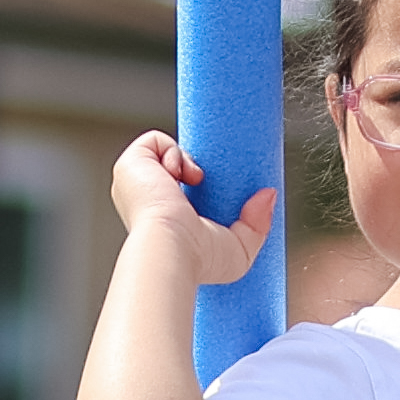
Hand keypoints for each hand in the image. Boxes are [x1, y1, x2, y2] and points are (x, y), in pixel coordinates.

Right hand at [110, 131, 279, 280]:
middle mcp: (146, 200)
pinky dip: (171, 149)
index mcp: (164, 219)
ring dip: (184, 158)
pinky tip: (178, 174)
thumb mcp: (239, 248)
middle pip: (174, 166)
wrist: (170, 249)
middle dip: (196, 165)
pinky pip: (153, 140)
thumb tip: (268, 195)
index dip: (202, 181)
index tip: (219, 185)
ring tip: (194, 179)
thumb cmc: (197, 259)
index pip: (182, 191)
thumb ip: (257, 224)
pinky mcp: (130, 165)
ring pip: (166, 152)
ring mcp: (136, 182)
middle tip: (210, 177)